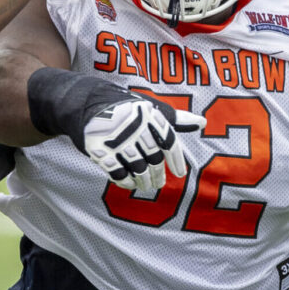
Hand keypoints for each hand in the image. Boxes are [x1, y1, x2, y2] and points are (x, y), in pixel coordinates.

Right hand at [84, 98, 205, 190]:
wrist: (86, 104)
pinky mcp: (99, 150)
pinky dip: (125, 181)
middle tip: (159, 184)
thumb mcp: (149, 107)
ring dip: (143, 181)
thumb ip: (175, 118)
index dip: (176, 160)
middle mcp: (134, 127)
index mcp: (148, 115)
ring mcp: (116, 140)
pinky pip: (117, 172)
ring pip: (137, 168)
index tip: (179, 174)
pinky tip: (129, 184)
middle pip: (153, 159)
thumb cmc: (124, 108)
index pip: (169, 142)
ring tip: (145, 186)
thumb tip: (202, 122)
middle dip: (158, 175)